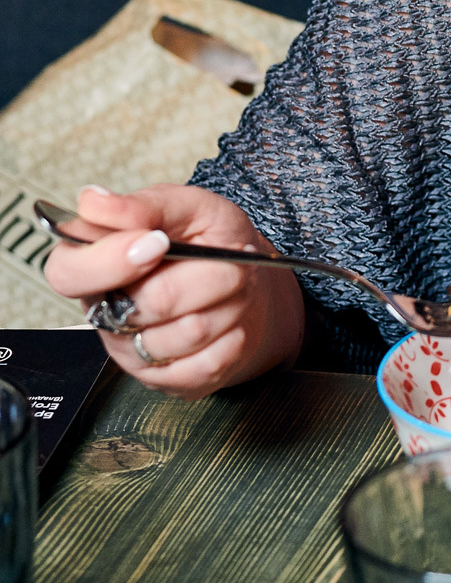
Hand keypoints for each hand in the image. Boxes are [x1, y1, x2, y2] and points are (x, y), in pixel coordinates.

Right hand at [42, 185, 304, 397]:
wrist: (251, 283)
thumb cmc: (210, 241)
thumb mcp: (189, 206)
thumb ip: (145, 204)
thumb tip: (92, 201)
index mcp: (94, 262)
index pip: (67, 273)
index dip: (111, 260)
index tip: (157, 242)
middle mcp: (105, 311)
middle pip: (148, 302)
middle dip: (207, 274)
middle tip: (230, 257)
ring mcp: (132, 352)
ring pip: (186, 333)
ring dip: (228, 302)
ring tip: (235, 282)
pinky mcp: (165, 381)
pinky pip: (207, 363)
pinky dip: (235, 334)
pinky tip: (233, 317)